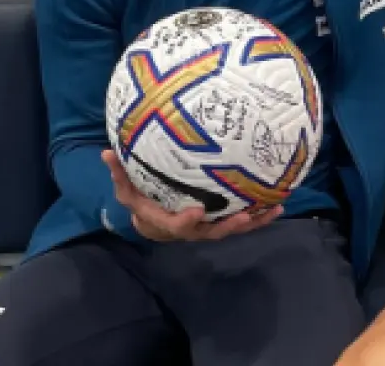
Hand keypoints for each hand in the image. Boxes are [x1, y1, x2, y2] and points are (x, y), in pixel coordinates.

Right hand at [103, 150, 281, 241]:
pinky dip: (261, 216)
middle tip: (245, 216)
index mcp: (169, 222)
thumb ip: (120, 174)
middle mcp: (193, 228)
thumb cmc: (142, 202)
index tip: (196, 210)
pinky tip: (279, 206)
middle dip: (230, 226)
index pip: (178, 226)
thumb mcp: (127, 190)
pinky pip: (243, 222)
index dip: (187, 221)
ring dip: (254, 222)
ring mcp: (210, 226)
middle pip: (212, 232)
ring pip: (233, 228)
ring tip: (275, 209)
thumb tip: (106, 153)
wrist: (155, 221)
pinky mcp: (222, 222)